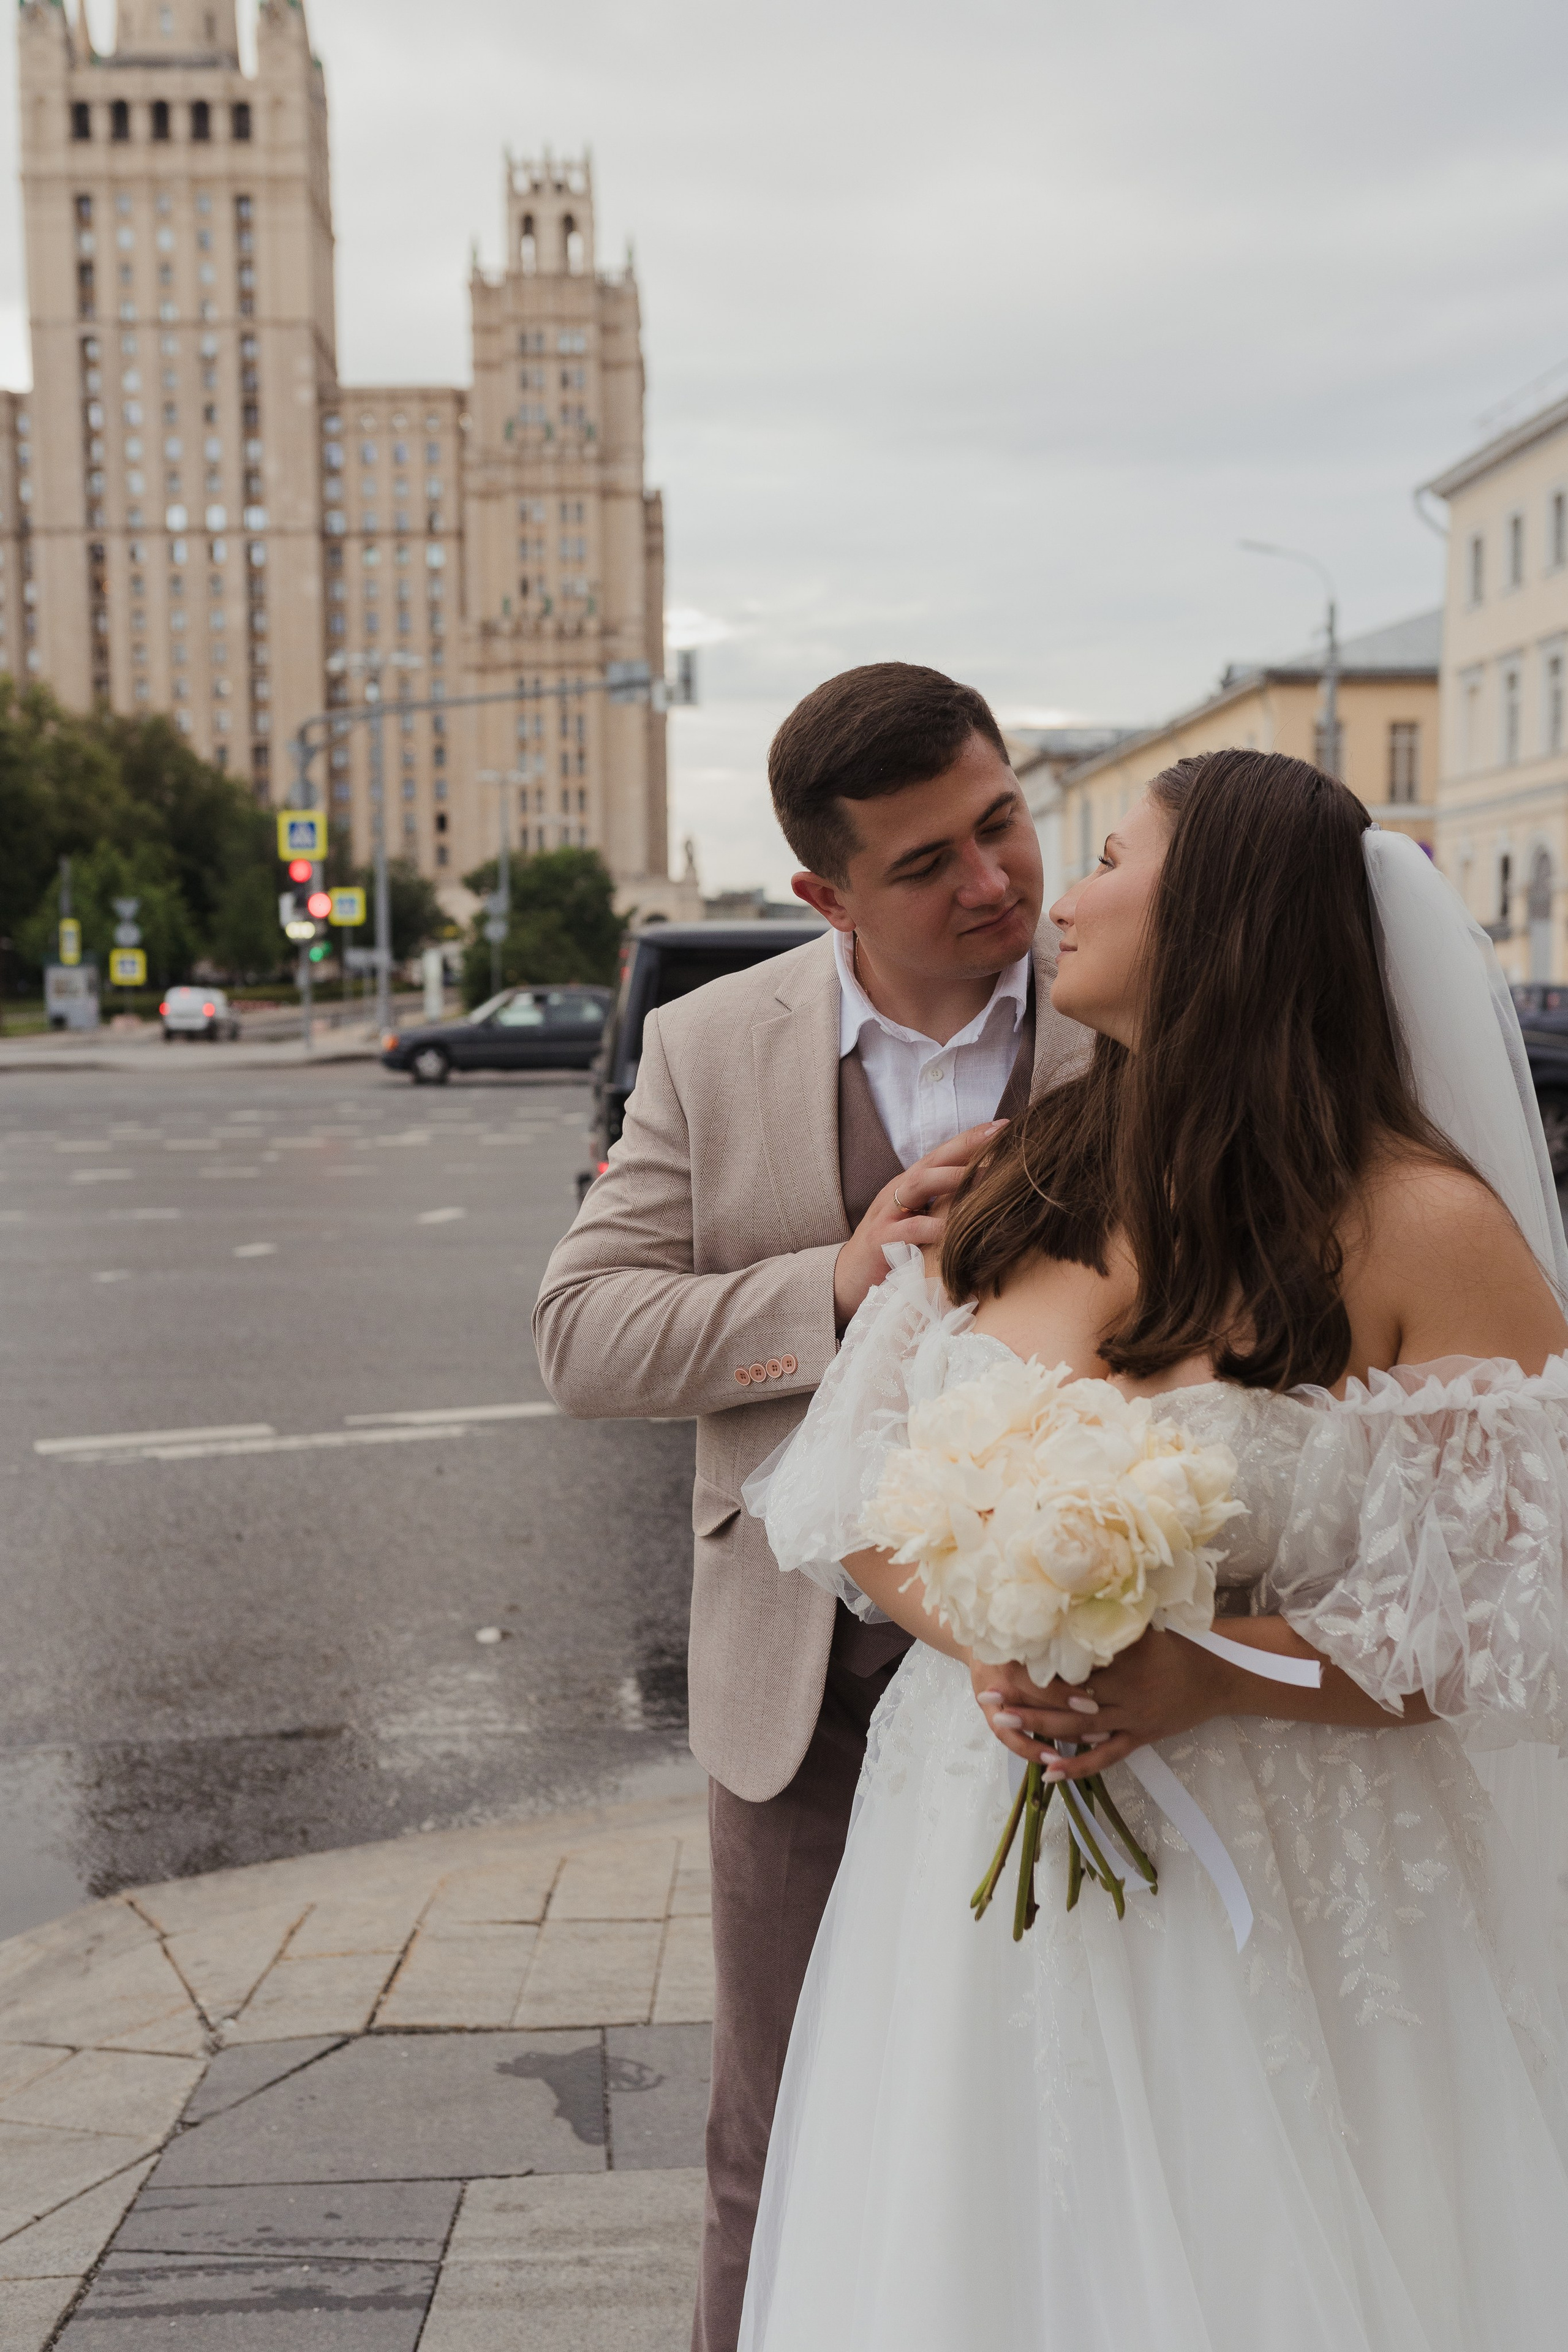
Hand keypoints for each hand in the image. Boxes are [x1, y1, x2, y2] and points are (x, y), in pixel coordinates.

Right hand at [833, 1120, 1007, 1326]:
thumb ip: (944, 1203)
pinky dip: (934, 1227)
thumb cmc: (893, 1249)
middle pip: (933, 1160)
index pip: (943, 1154)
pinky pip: (910, 1229)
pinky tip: (955, 1229)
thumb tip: (988, 1193)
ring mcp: (887, 1213)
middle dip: (967, 1146)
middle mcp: (898, 1191)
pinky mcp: (880, 1240)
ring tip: (986, 1176)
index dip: (972, 1138)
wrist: (849, 1279)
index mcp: (910, 1185)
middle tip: (1001, 1137)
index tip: (1006, 1126)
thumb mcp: (919, 1220)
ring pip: (920, 1184)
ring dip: (953, 1178)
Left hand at [970, 1630, 1236, 1782]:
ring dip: (1039, 1727)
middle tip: (988, 1694)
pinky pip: (1105, 1757)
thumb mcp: (1150, 1626)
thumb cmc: (1185, 1644)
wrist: (1223, 1677)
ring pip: (1078, 1728)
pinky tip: (1049, 1772)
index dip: (1037, 1661)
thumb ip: (1114, 1620)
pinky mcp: (1140, 1739)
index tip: (1003, 1655)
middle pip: (1065, 1697)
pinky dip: (1077, 1766)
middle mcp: (1125, 1693)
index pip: (1072, 1663)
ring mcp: (1131, 1720)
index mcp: (1125, 1661)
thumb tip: (1073, 1599)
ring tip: (1003, 1722)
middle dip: (1025, 1696)